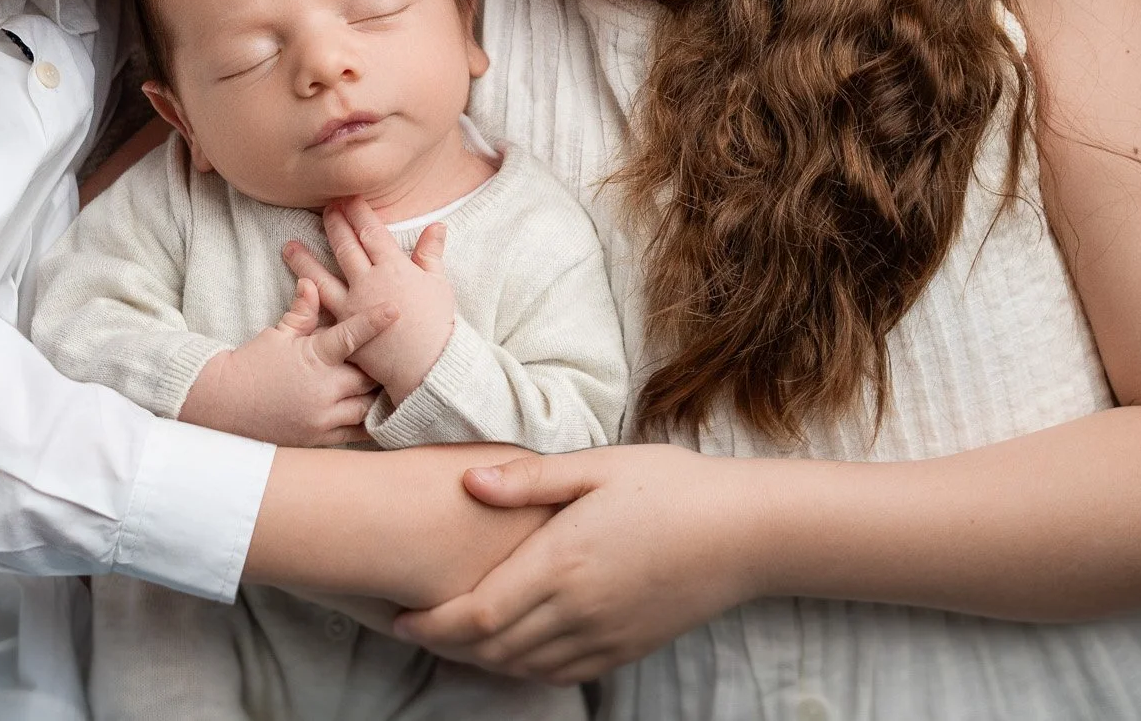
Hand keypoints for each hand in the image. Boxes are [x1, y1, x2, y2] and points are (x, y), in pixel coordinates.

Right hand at [178, 278, 393, 446]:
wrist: (223, 404)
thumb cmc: (252, 364)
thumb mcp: (277, 334)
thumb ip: (302, 312)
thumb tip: (312, 282)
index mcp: (314, 357)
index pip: (351, 336)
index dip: (374, 321)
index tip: (395, 309)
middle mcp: (323, 389)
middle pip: (369, 377)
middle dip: (380, 367)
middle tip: (394, 357)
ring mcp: (322, 418)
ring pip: (367, 407)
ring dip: (377, 397)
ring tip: (391, 387)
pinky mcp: (320, 439)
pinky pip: (355, 433)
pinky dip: (368, 423)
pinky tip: (378, 415)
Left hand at [284, 200, 455, 403]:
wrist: (427, 366)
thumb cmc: (437, 325)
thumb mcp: (439, 284)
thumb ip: (431, 253)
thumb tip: (437, 225)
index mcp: (394, 267)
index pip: (371, 231)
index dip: (358, 212)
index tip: (348, 198)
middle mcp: (368, 281)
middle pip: (345, 245)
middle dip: (333, 224)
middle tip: (323, 209)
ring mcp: (352, 306)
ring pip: (321, 276)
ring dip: (304, 260)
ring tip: (288, 246)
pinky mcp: (343, 329)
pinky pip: (321, 311)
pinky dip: (306, 299)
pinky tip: (295, 291)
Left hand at [391, 445, 764, 683]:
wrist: (744, 533)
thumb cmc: (670, 485)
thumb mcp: (597, 466)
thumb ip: (528, 479)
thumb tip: (467, 482)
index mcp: (562, 563)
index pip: (476, 615)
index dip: (429, 624)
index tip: (396, 615)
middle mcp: (577, 611)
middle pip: (490, 649)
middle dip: (442, 644)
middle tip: (408, 626)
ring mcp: (603, 637)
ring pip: (521, 667)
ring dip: (477, 658)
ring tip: (447, 636)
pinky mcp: (625, 649)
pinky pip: (558, 673)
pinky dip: (521, 667)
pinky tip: (508, 648)